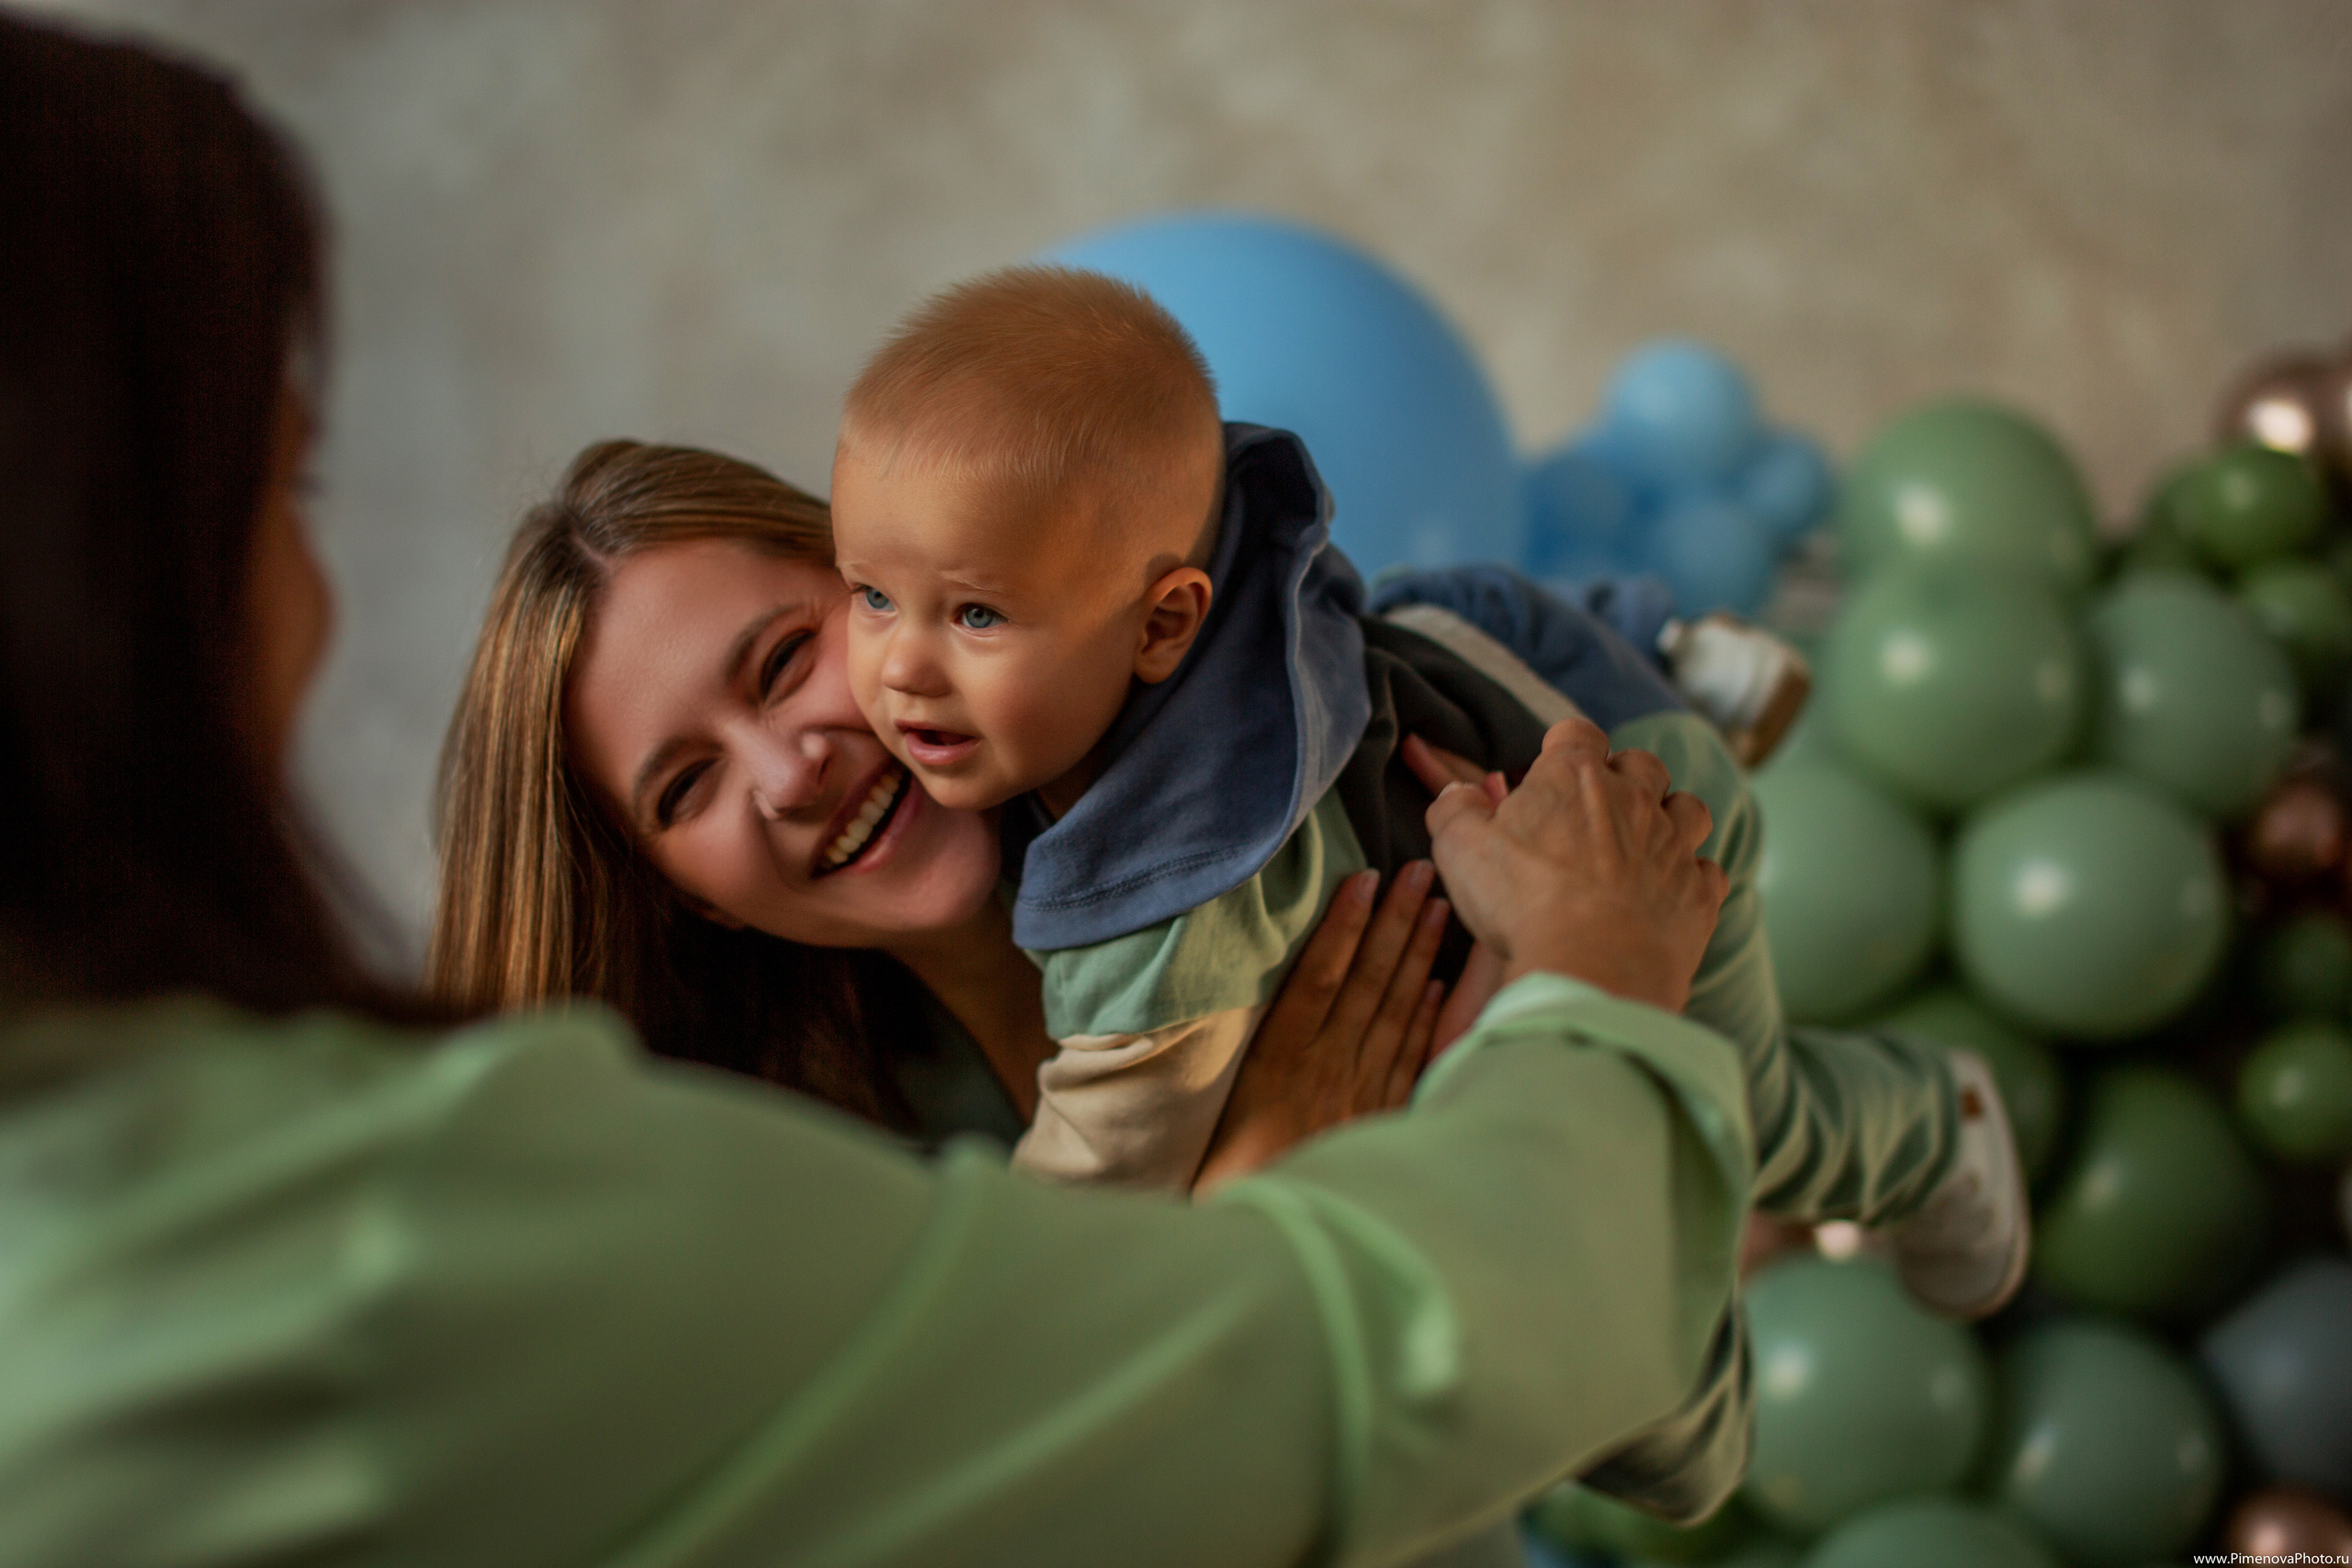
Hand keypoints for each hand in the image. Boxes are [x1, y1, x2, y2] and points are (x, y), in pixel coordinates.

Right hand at [1193, 862, 1449, 1189]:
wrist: (1266, 1248)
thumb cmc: (1228, 1178)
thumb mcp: (1227, 1109)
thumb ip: (1257, 1057)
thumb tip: (1278, 998)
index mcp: (1278, 1062)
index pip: (1318, 977)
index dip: (1344, 926)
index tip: (1366, 879)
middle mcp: (1325, 1070)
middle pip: (1367, 983)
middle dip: (1396, 923)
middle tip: (1421, 871)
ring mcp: (1360, 1094)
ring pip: (1396, 1013)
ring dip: (1420, 957)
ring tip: (1439, 908)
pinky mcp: (1383, 1121)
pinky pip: (1411, 1061)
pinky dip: (1428, 1021)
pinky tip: (1441, 986)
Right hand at [1426, 716, 1726, 1010]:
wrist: (1593, 968)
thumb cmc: (1521, 902)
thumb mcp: (1460, 849)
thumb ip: (1454, 811)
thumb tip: (1457, 794)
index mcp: (1573, 777)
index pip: (1577, 732)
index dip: (1566, 743)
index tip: (1553, 760)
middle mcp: (1633, 799)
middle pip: (1642, 764)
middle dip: (1626, 775)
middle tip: (1600, 806)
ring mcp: (1673, 845)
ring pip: (1690, 808)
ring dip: (1673, 817)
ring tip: (1648, 839)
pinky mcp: (1697, 893)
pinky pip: (1709, 870)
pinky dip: (1694, 876)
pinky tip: (1673, 891)